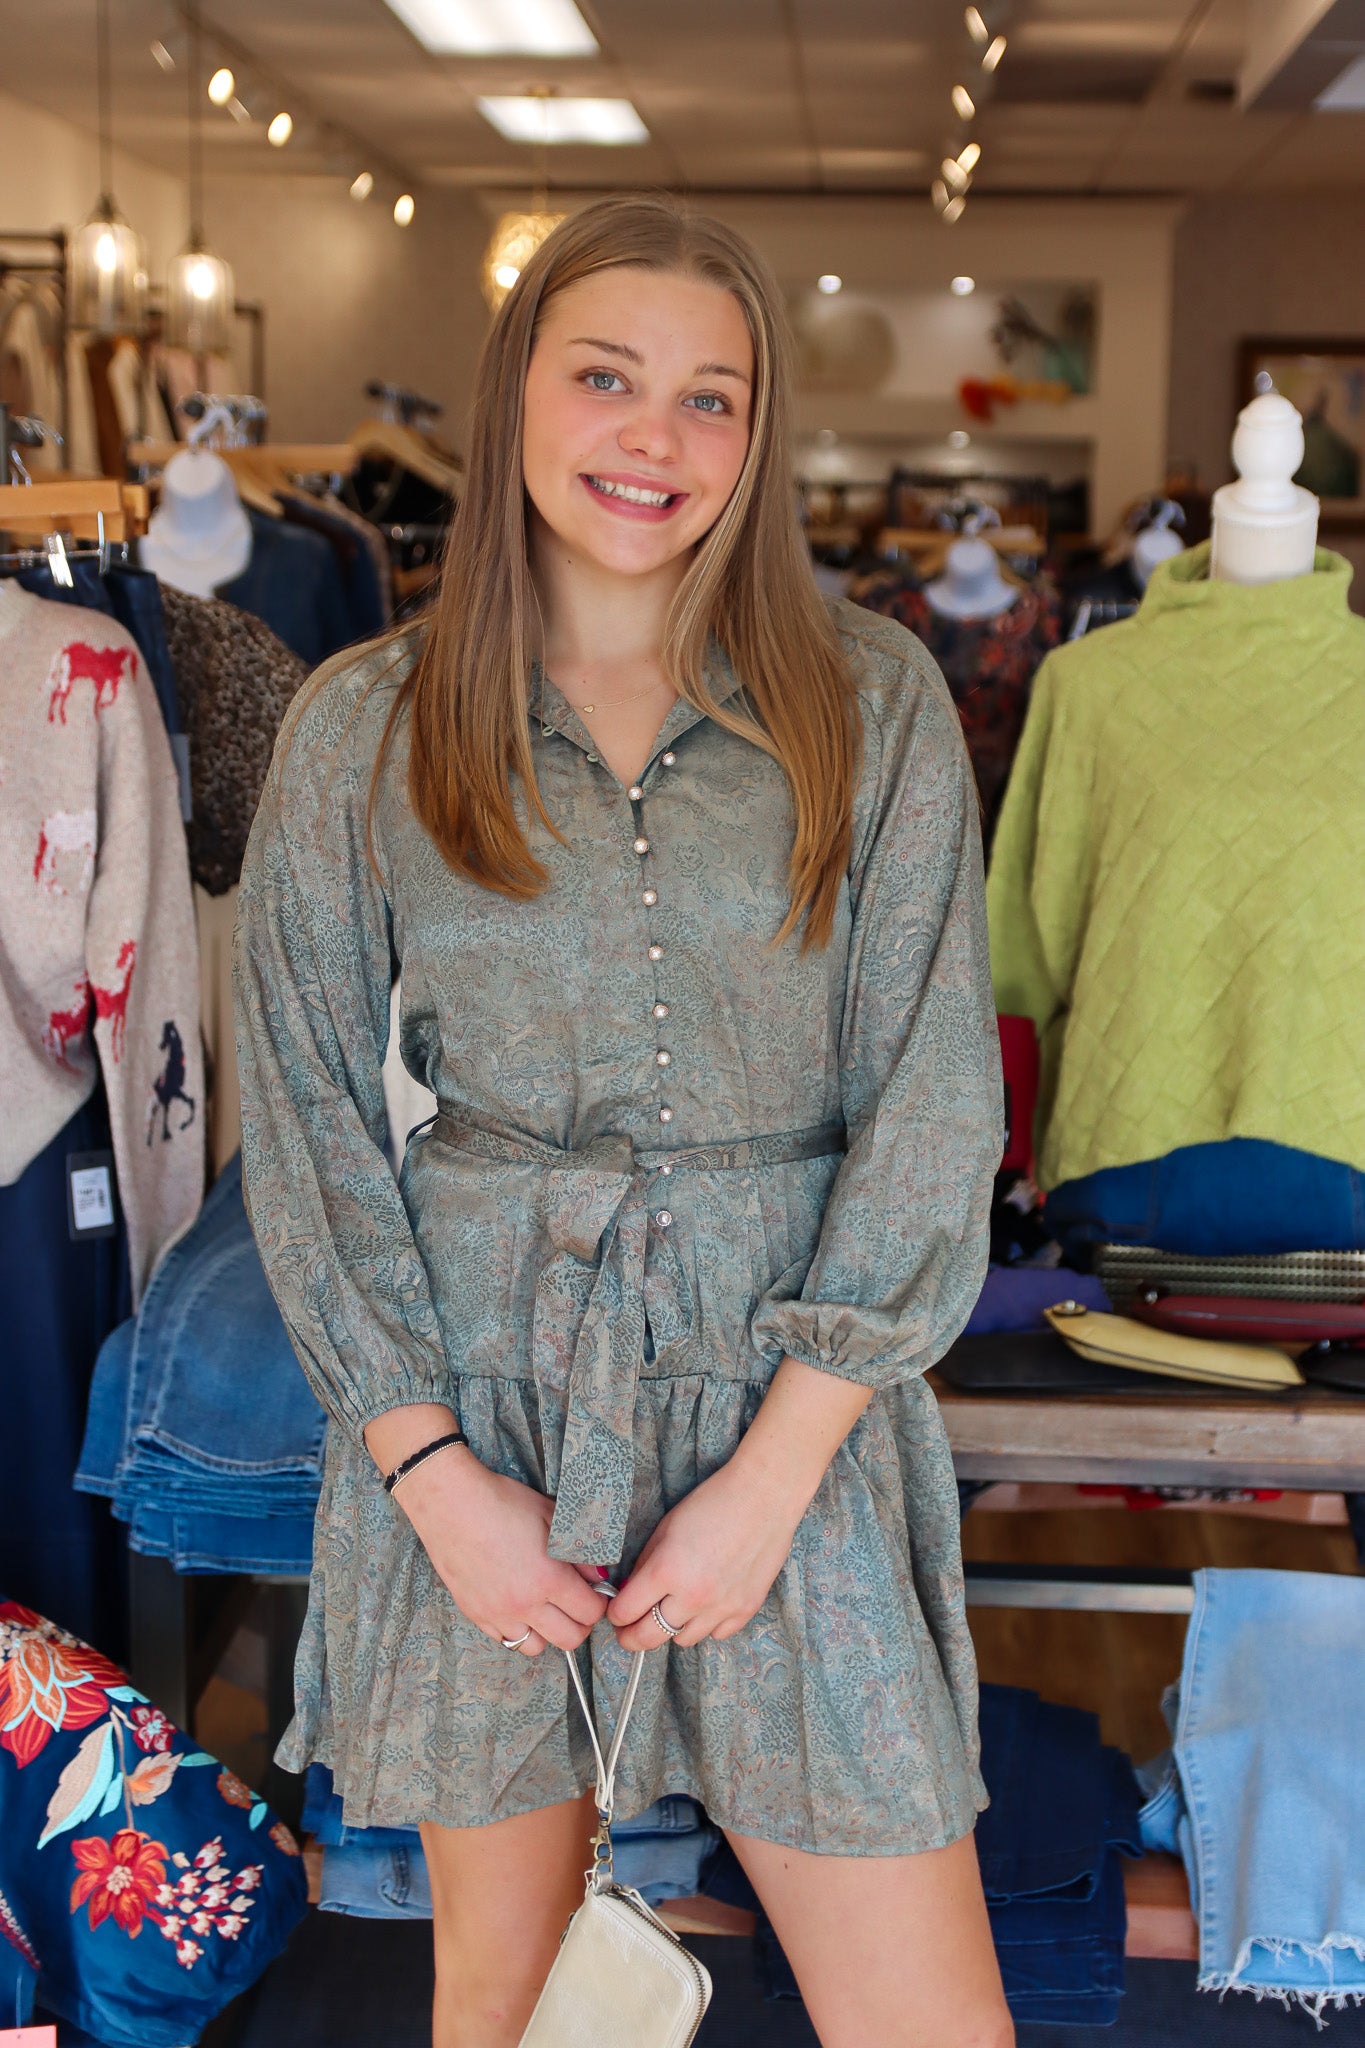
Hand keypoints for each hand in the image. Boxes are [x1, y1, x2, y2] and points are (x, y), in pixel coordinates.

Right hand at [391, 1445, 611, 1658]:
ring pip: (536, 1647)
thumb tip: (599, 1574)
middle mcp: (525, 1604)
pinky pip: (505, 1639)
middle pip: (569, 1640)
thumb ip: (579, 1548)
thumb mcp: (550, 1516)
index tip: (594, 1592)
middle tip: (576, 1604)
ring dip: (547, 1631)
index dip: (598, 1602)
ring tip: (545, 1607)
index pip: (590, 1612)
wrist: (451, 1504)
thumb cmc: (501, 1502)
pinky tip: (517, 1605)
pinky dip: (517, 1629)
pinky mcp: (476, 1614)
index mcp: (548, 1578)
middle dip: (580, 1624)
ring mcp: (498, 1613)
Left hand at [608, 1457, 805, 1651]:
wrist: (763, 1496)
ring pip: (682, 1640)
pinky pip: (716, 1634)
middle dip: (631, 1638)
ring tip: (674, 1609)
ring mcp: (721, 1607)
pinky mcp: (745, 1610)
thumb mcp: (666, 1528)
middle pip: (648, 1638)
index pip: (625, 1612)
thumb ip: (645, 1564)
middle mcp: (692, 1596)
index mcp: (666, 1570)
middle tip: (627, 1633)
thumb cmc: (713, 1503)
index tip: (615, 1614)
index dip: (615, 1615)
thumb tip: (631, 1592)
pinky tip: (706, 1604)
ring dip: (673, 1627)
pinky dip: (706, 1624)